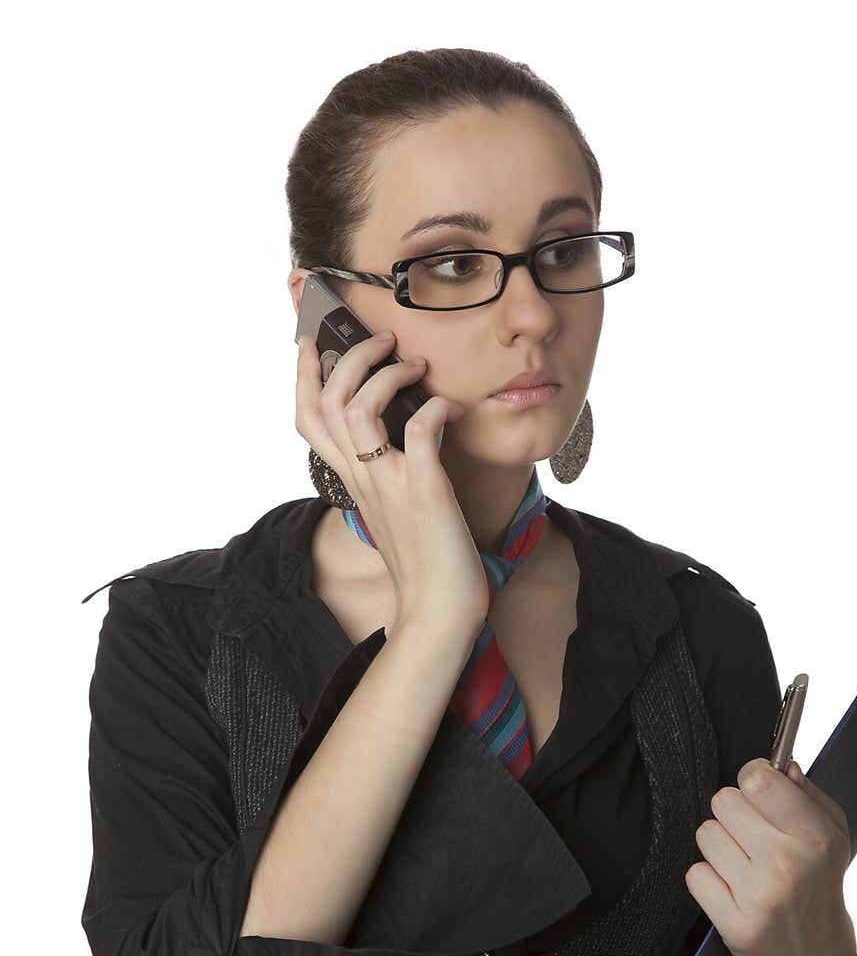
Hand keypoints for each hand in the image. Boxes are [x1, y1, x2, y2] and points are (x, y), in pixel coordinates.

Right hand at [295, 328, 489, 631]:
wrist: (439, 614)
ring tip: (415, 364)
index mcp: (352, 483)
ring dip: (386, 375)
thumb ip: (388, 477)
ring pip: (357, 409)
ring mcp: (390, 483)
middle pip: (327, 403)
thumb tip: (404, 440)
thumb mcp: (394, 513)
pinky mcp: (424, 490)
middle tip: (384, 341)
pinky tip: (453, 408)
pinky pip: (420, 430)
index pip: (309, 421)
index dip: (305, 377)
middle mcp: (362, 479)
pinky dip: (435, 408)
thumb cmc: (425, 565)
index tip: (312, 344)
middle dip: (350, 358)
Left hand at [685, 756, 855, 955]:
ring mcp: (758, 896)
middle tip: (752, 834)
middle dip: (734, 812)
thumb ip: (807, 793)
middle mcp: (786, 865)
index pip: (757, 780)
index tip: (758, 790)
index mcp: (814, 837)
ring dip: (721, 845)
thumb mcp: (831, 832)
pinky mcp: (733, 922)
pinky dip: (709, 878)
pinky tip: (732, 887)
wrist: (812, 952)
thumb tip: (784, 766)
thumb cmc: (817, 882)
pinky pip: (695, 874)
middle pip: (723, 801)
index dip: (752, 778)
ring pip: (706, 834)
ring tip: (744, 863)